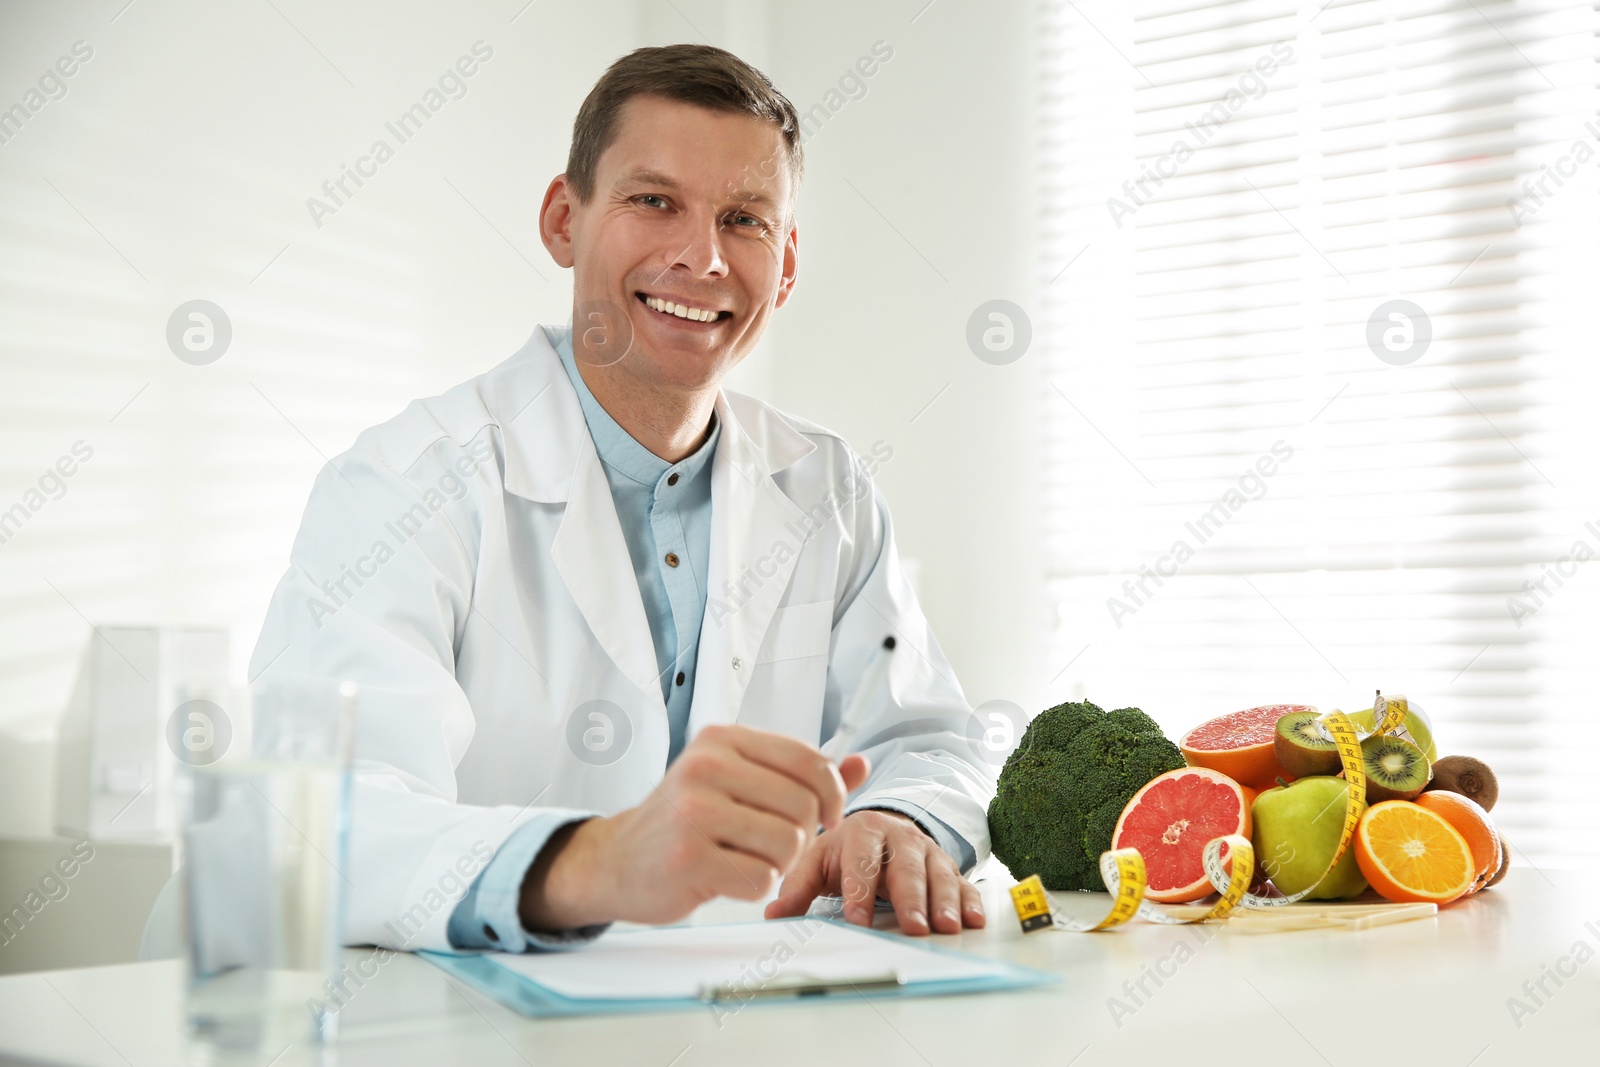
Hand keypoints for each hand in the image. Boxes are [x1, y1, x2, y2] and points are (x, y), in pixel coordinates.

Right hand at [519, 724, 870, 929]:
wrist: (617, 860)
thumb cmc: (685, 820)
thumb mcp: (737, 781)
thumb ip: (799, 774)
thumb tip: (860, 764)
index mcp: (722, 740)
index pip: (807, 759)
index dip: (831, 794)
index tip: (824, 816)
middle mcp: (706, 766)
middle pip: (804, 806)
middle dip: (800, 835)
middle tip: (773, 844)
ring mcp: (694, 811)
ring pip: (787, 844)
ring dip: (777, 863)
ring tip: (745, 858)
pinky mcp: (688, 857)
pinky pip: (761, 880)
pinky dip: (754, 887)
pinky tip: (726, 877)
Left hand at [763, 809, 986, 935]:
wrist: (878, 827)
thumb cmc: (844, 849)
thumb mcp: (817, 859)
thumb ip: (798, 886)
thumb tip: (774, 914)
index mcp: (862, 829)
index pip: (861, 860)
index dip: (859, 891)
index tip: (857, 921)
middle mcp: (898, 837)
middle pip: (905, 867)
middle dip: (910, 898)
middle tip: (912, 927)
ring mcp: (926, 851)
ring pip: (938, 874)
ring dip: (944, 901)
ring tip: (947, 928)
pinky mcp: (946, 866)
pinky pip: (962, 882)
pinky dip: (970, 901)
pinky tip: (973, 921)